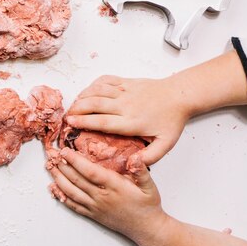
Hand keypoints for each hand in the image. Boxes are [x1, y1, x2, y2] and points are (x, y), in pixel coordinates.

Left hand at [50, 148, 169, 245]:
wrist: (147, 229)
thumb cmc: (148, 205)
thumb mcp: (150, 186)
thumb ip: (141, 171)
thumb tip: (136, 157)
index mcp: (114, 186)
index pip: (90, 172)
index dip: (75, 161)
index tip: (64, 150)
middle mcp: (102, 197)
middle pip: (76, 180)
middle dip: (61, 165)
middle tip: (50, 153)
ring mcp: (95, 207)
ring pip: (71, 192)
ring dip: (57, 178)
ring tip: (49, 166)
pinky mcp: (92, 214)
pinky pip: (73, 205)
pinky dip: (61, 196)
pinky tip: (53, 188)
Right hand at [66, 75, 188, 164]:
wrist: (180, 95)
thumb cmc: (171, 120)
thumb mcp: (165, 144)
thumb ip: (150, 157)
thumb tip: (132, 165)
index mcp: (132, 122)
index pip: (102, 121)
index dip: (84, 122)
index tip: (70, 123)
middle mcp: (125, 105)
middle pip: (94, 104)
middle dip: (76, 109)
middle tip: (66, 116)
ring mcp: (125, 91)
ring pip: (97, 91)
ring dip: (82, 96)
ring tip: (73, 105)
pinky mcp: (126, 81)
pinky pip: (104, 80)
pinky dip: (92, 85)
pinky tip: (87, 92)